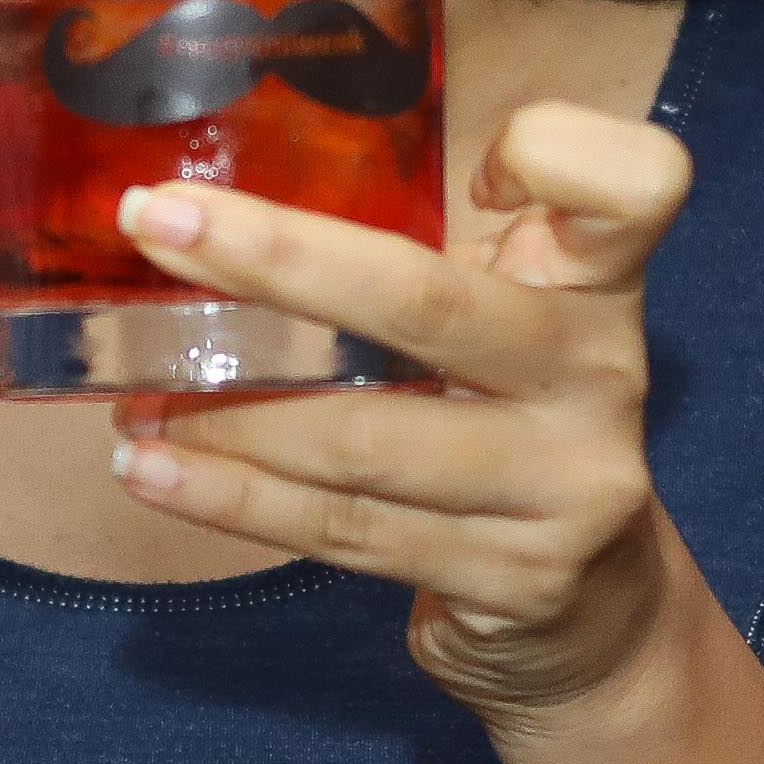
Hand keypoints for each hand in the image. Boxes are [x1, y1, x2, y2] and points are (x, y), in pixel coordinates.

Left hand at [105, 98, 701, 730]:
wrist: (597, 610)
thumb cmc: (514, 421)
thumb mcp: (514, 319)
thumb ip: (429, 255)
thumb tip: (212, 209)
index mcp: (599, 285)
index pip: (633, 182)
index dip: (552, 153)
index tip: (469, 173)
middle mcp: (598, 375)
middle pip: (430, 303)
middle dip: (277, 260)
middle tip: (155, 224)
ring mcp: (565, 487)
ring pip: (363, 441)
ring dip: (226, 416)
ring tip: (130, 396)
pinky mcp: (513, 579)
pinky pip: (347, 532)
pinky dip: (236, 499)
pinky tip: (156, 473)